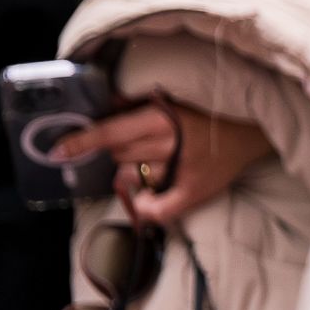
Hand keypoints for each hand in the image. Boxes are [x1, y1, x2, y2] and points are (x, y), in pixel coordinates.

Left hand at [57, 99, 273, 223]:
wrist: (252, 132)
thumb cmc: (209, 115)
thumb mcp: (175, 101)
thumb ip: (140, 103)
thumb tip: (106, 102)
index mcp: (163, 118)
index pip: (111, 132)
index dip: (82, 142)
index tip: (57, 151)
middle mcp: (171, 143)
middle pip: (118, 154)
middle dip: (117, 150)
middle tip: (137, 144)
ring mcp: (183, 169)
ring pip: (132, 176)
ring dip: (133, 170)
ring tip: (152, 162)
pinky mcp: (195, 190)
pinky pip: (160, 209)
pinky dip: (147, 207)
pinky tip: (145, 201)